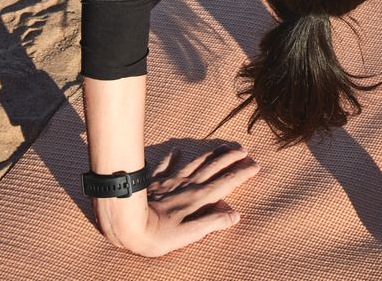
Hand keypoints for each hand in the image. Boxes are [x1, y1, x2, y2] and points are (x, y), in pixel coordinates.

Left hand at [94, 144, 259, 257]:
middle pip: (213, 168)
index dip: (241, 174)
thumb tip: (235, 215)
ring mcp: (171, 181)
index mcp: (198, 198)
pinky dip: (174, 157)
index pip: (225, 183)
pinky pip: (167, 166)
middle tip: (244, 150)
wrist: (126, 224)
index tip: (255, 165)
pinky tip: (178, 149)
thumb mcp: (189, 234)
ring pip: (196, 163)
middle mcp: (188, 186)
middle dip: (230, 158)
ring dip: (211, 154)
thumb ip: (212, 223)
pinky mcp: (155, 182)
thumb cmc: (158, 235)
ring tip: (223, 146)